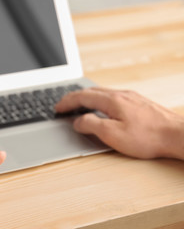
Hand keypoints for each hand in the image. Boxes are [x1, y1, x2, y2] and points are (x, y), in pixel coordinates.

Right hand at [55, 87, 183, 159]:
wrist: (177, 135)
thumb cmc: (148, 137)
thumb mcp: (113, 134)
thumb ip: (91, 125)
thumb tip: (78, 121)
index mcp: (111, 100)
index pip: (82, 96)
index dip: (67, 102)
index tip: (57, 108)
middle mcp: (120, 94)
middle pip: (91, 91)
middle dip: (74, 98)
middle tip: (64, 105)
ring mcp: (131, 97)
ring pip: (102, 93)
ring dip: (87, 98)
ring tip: (79, 105)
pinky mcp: (138, 103)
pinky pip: (112, 97)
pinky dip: (99, 101)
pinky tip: (102, 108)